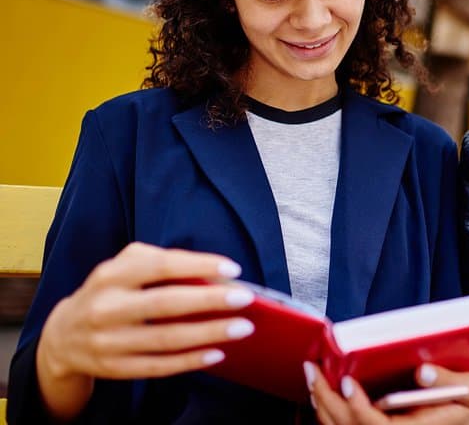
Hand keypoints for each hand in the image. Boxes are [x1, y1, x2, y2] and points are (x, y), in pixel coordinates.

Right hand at [36, 242, 255, 419]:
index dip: (198, 266)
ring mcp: (108, 342)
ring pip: (166, 340)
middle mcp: (106, 308)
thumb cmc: (109, 291)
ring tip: (242, 327)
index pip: (160, 266)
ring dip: (208, 334)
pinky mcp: (114, 368)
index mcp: (111, 275)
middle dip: (210, 301)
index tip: (233, 269)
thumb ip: (161, 261)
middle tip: (246, 299)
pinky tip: (217, 354)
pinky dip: (190, 361)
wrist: (62, 335)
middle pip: (165, 304)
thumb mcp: (123, 266)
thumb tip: (211, 273)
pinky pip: (158, 366)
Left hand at [306, 362, 468, 424]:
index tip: (347, 381)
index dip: (356, 406)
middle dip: (325, 399)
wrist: (465, 419)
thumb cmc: (467, 402)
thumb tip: (422, 372)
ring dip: (320, 404)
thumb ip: (451, 382)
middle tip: (312, 370)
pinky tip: (319, 389)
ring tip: (312, 375)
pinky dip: (325, 409)